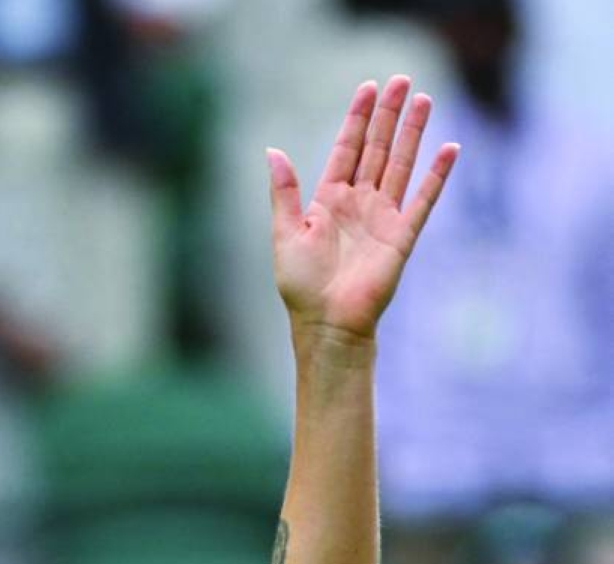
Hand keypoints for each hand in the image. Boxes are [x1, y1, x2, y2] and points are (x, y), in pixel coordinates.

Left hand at [269, 76, 458, 340]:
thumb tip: (272, 151)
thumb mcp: (286, 234)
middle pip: (376, 149)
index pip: (347, 149)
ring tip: (423, 100)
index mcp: (329, 201)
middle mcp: (358, 204)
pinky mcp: (401, 237)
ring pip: (400, 165)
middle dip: (388, 115)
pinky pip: (422, 201)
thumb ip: (284, 193)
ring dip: (412, 134)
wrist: (327, 324)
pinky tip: (449, 149)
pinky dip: (436, 176)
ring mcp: (382, 219)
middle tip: (401, 80)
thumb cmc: (302, 288)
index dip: (357, 119)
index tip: (368, 88)